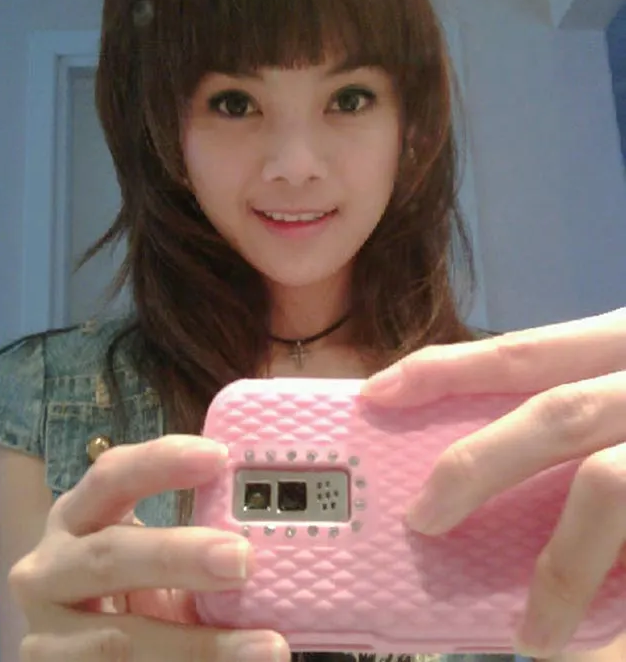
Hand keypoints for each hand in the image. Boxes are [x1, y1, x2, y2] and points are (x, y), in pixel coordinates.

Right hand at [9, 435, 289, 661]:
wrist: (78, 651)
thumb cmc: (127, 589)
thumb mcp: (149, 556)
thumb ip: (197, 540)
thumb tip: (279, 532)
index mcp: (76, 518)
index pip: (111, 476)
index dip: (160, 461)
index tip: (219, 457)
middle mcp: (48, 569)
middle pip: (109, 555)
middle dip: (178, 556)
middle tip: (244, 559)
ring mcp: (45, 634)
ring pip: (117, 641)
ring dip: (199, 647)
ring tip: (268, 647)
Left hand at [361, 308, 625, 658]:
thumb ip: (589, 394)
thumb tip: (497, 446)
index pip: (524, 348)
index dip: (446, 368)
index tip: (379, 391)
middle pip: (556, 413)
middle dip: (477, 464)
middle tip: (422, 520)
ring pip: (610, 488)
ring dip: (560, 568)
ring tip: (527, 636)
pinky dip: (617, 606)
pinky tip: (600, 648)